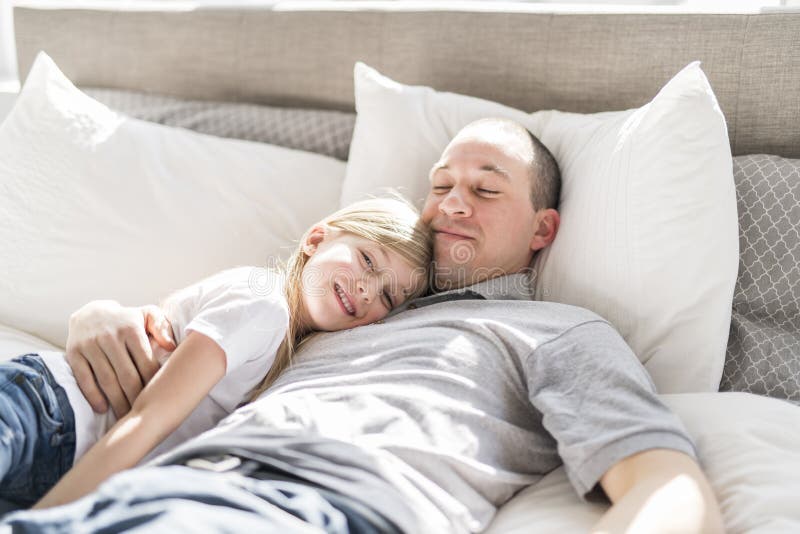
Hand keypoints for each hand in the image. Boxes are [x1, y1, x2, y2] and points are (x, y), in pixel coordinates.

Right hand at [65, 300, 175, 417]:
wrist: (91, 312)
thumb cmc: (127, 320)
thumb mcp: (147, 315)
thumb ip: (162, 327)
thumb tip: (171, 346)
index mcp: (131, 328)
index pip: (145, 361)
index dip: (152, 382)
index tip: (157, 397)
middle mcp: (110, 336)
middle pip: (126, 375)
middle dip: (136, 397)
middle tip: (143, 412)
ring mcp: (90, 345)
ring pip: (106, 380)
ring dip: (117, 401)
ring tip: (125, 416)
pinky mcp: (73, 353)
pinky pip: (84, 378)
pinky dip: (93, 396)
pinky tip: (102, 409)